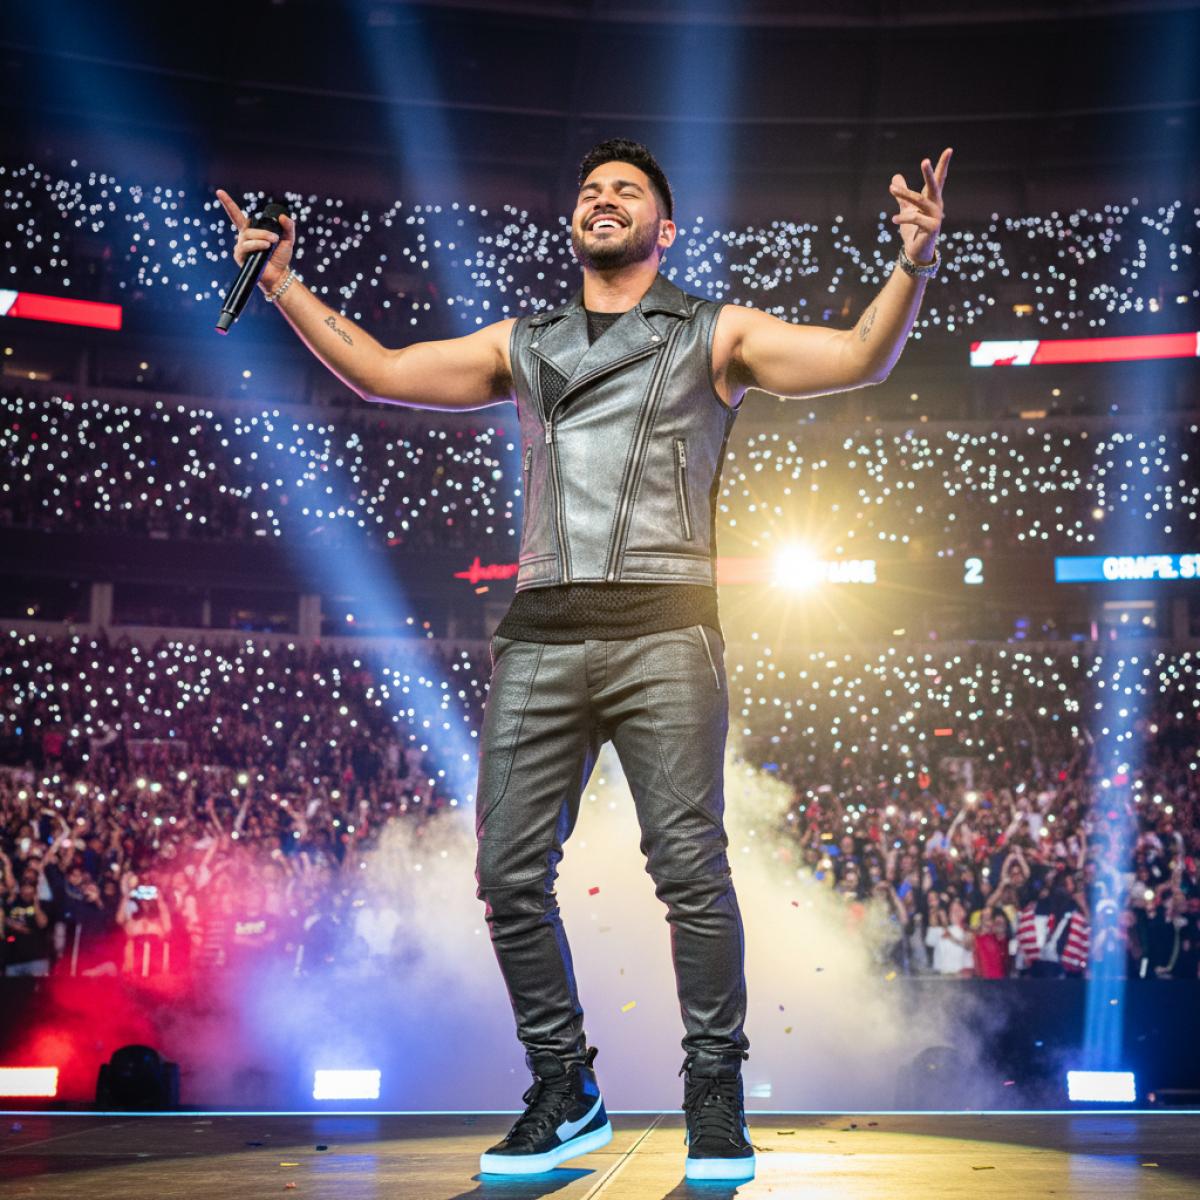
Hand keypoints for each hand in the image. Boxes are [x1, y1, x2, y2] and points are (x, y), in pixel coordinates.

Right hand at [215, 189, 295, 293]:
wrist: (279, 275)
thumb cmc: (281, 258)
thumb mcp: (288, 239)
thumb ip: (288, 226)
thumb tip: (282, 216)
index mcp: (251, 230)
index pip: (236, 214)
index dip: (227, 203)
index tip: (219, 191)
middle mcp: (243, 237)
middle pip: (246, 225)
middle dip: (262, 231)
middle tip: (275, 238)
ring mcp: (240, 247)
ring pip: (247, 235)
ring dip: (261, 237)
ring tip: (272, 243)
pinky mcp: (239, 256)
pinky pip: (245, 246)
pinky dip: (257, 245)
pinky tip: (265, 247)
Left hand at [889, 148, 951, 265]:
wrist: (916, 252)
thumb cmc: (914, 230)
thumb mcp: (906, 209)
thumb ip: (902, 195)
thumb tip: (895, 177)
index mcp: (932, 199)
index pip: (939, 179)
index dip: (943, 165)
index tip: (949, 149)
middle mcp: (937, 205)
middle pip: (934, 186)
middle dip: (929, 173)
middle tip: (924, 160)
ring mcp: (936, 216)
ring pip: (920, 201)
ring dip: (905, 194)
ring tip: (891, 188)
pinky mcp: (932, 228)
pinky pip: (916, 219)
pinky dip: (904, 218)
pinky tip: (893, 220)